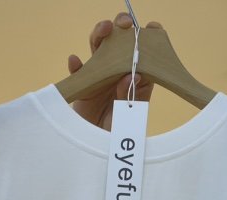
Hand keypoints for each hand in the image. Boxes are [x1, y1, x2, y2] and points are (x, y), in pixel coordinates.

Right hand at [68, 13, 161, 130]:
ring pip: (100, 49)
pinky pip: (78, 72)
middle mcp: (119, 72)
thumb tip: (132, 74)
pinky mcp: (85, 85)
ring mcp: (101, 76)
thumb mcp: (131, 116)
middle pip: (120, 43)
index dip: (148, 38)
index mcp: (138, 78)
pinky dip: (76, 66)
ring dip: (100, 35)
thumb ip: (131, 96)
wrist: (102, 148)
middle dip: (122, 28)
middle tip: (125, 24)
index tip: (151, 28)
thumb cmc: (121, 131)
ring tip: (104, 29)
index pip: (144, 54)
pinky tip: (75, 61)